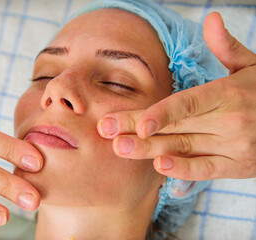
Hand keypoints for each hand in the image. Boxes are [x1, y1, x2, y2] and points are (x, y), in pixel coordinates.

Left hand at [97, 12, 255, 180]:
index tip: (136, 121)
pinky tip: (158, 167)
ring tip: (120, 148)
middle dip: (137, 130)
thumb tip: (211, 18)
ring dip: (149, 150)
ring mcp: (233, 147)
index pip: (188, 104)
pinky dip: (182, 171)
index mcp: (228, 94)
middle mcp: (229, 122)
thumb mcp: (251, 66)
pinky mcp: (235, 166)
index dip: (162, 114)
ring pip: (183, 148)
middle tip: (107, 131)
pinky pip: (204, 170)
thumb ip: (227, 47)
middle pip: (176, 126)